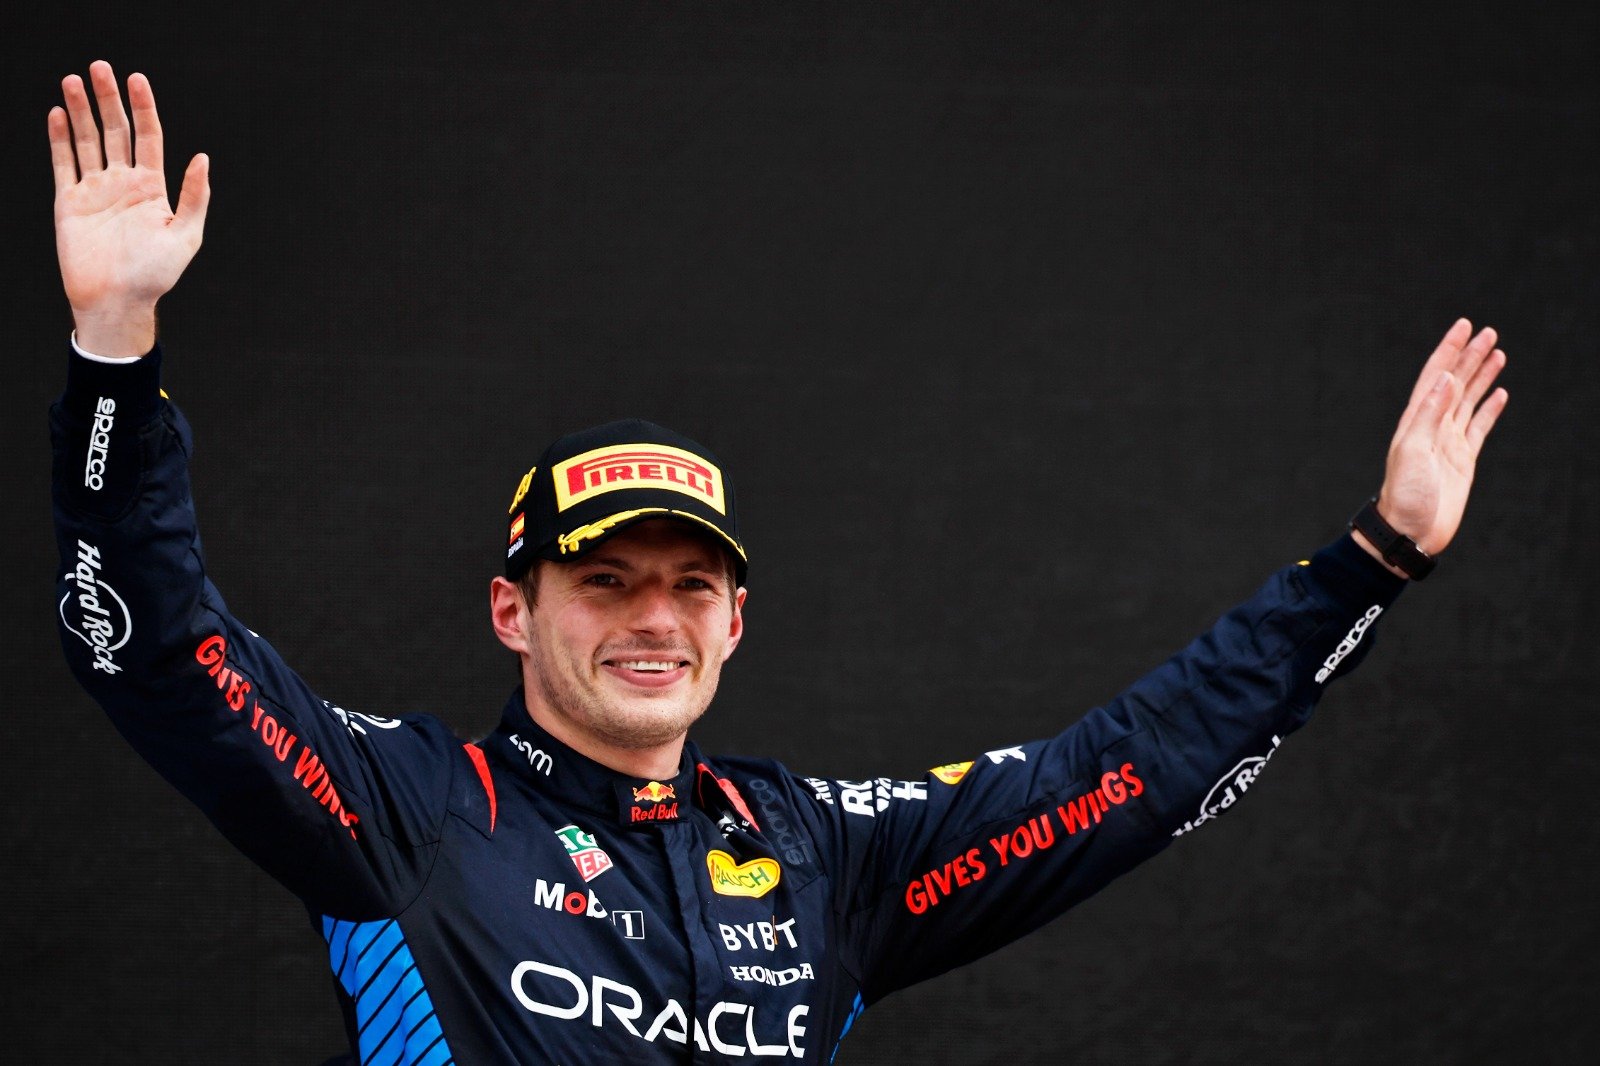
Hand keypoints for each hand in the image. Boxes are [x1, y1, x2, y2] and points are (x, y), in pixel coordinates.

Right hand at [49, 60, 209, 355]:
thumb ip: (194, 197)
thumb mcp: (185, 236)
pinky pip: (63, 163)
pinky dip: (59, 139)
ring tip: (73, 80)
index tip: (137, 78)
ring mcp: (95, 190)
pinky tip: (57, 114)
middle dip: (108, 99)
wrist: (116, 301)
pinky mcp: (69, 202)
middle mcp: (123, 183)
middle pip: (116, 131)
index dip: (143, 107)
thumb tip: (203, 158)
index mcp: (153, 188)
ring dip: (80, 111)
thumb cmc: (155, 275)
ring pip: (87, 141)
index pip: (148, 137)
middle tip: (100, 68)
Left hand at [1360, 319, 1509, 571]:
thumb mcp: (1413, 450)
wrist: (1408, 532)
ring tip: (1497, 354)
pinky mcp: (1463, 460)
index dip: (1448, 350)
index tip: (1464, 326)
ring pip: (1469, 400)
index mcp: (1416, 421)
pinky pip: (1478, 427)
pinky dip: (1489, 409)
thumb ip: (1429, 414)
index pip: (1435, 376)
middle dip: (1470, 356)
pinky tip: (1500, 394)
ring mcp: (1448, 442)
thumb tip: (1446, 378)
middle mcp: (1432, 427)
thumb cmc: (1404, 494)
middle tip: (1489, 332)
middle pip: (1455, 382)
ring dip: (1482, 377)